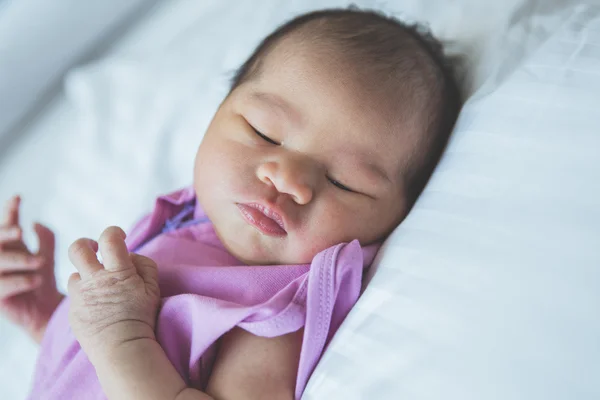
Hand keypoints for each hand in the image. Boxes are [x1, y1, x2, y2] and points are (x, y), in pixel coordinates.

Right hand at [0, 195, 62, 342]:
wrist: (46, 309)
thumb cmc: (43, 279)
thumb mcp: (47, 256)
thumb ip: (45, 238)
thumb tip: (35, 223)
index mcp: (10, 246)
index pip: (6, 224)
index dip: (10, 211)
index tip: (18, 198)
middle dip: (3, 233)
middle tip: (20, 232)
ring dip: (19, 260)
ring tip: (41, 263)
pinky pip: (2, 285)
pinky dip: (20, 281)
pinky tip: (36, 280)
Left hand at [67, 226, 159, 362]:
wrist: (122, 349)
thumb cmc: (142, 317)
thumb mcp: (153, 288)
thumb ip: (144, 265)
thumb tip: (129, 255)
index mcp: (117, 272)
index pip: (109, 239)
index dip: (114, 232)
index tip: (120, 237)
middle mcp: (94, 280)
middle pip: (77, 249)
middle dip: (85, 244)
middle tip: (95, 250)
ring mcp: (80, 296)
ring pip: (74, 275)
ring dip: (86, 276)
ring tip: (100, 289)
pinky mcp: (72, 312)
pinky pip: (75, 297)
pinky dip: (86, 298)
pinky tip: (98, 310)